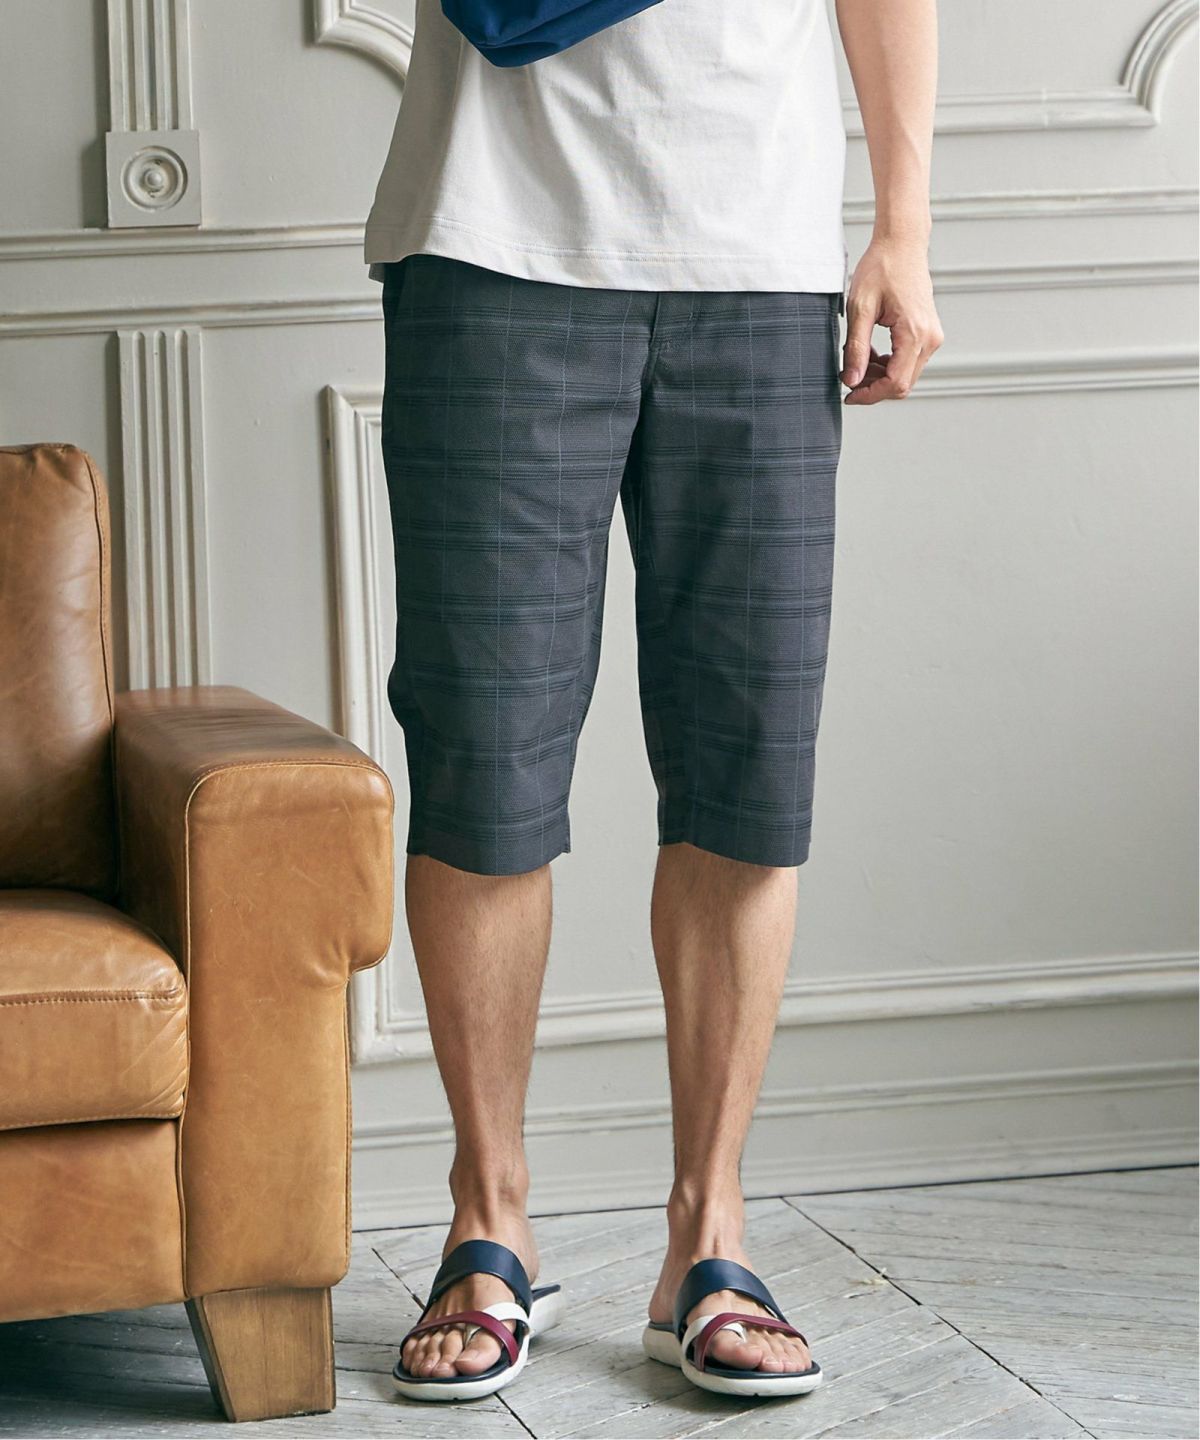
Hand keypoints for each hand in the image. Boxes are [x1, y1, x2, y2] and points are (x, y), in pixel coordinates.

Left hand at [841, 236, 942, 404]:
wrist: (902, 245)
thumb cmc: (882, 268)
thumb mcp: (860, 309)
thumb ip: (855, 348)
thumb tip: (851, 380)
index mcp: (915, 333)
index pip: (896, 383)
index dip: (870, 395)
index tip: (849, 394)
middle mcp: (930, 339)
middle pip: (902, 384)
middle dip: (873, 387)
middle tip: (848, 375)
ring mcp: (932, 337)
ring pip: (906, 375)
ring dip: (880, 376)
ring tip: (857, 359)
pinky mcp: (928, 333)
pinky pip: (909, 362)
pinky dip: (888, 365)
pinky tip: (870, 353)